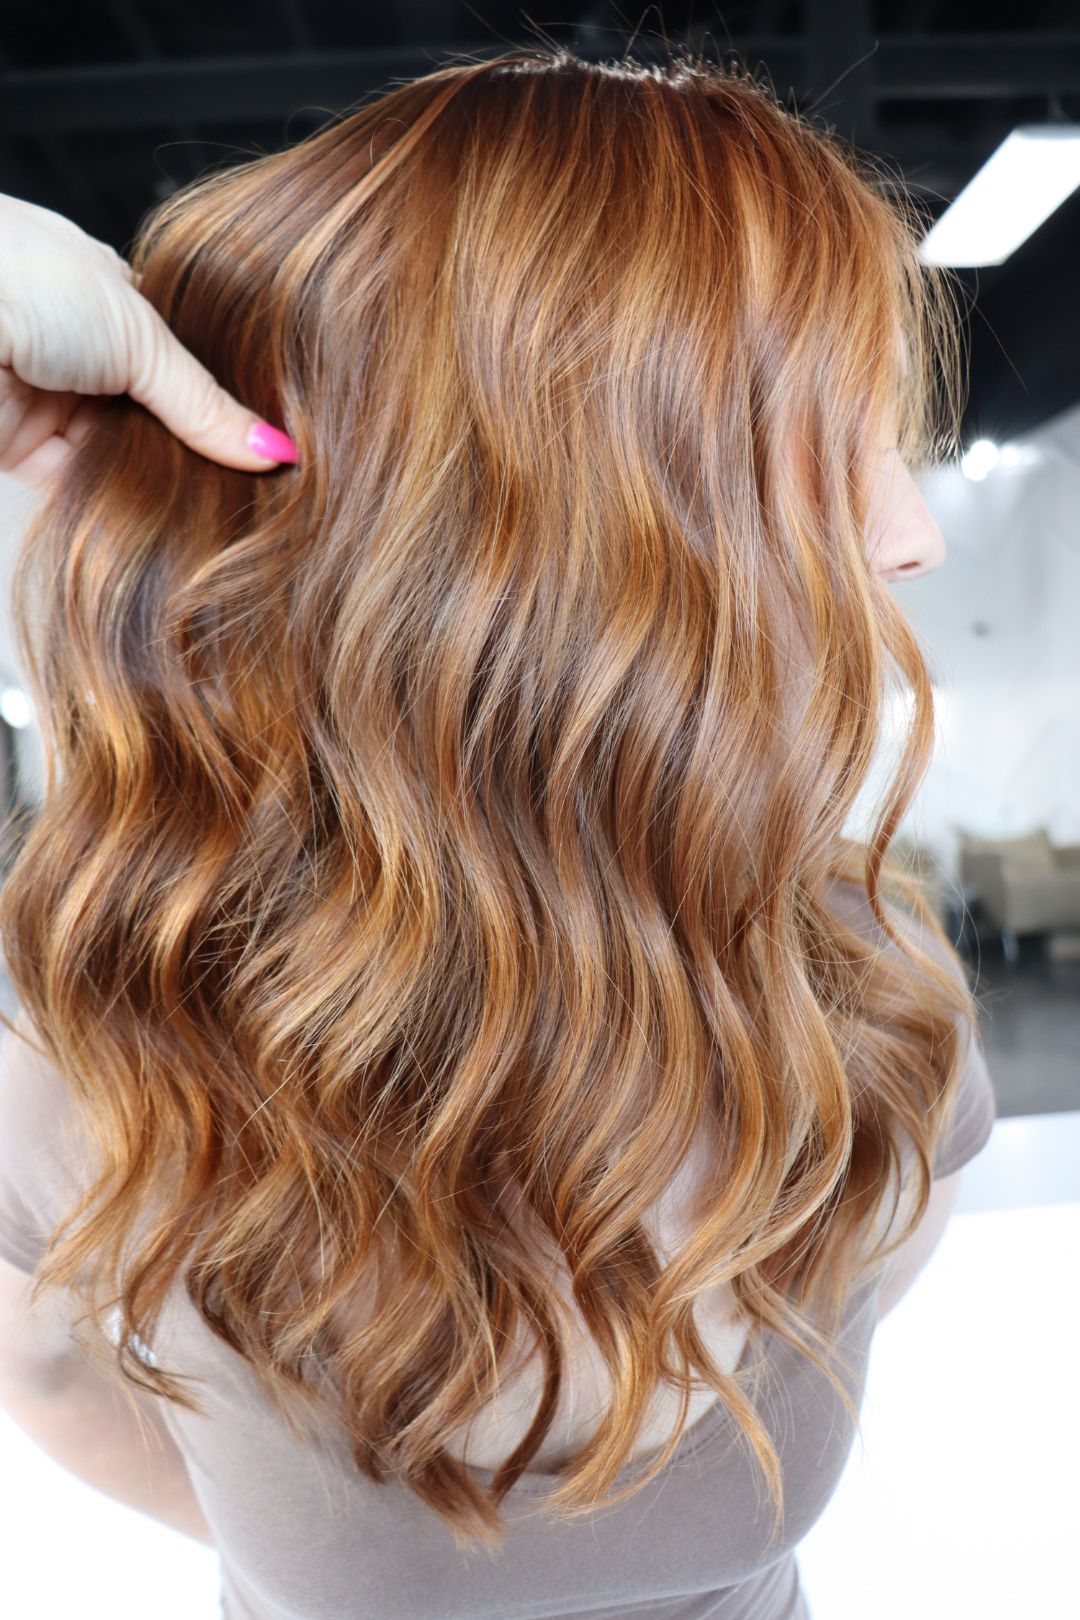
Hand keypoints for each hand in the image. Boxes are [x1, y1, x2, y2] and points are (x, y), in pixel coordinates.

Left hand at [0, 192, 297, 488]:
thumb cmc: (24, 281)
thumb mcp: (136, 334)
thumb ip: (202, 402)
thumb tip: (272, 450)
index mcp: (104, 292)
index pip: (175, 359)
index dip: (216, 400)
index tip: (265, 444)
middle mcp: (75, 345)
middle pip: (151, 412)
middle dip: (191, 447)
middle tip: (254, 488)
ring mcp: (46, 397)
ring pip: (119, 452)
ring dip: (158, 479)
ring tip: (221, 509)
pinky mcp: (16, 447)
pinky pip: (79, 483)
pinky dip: (114, 501)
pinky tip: (164, 519)